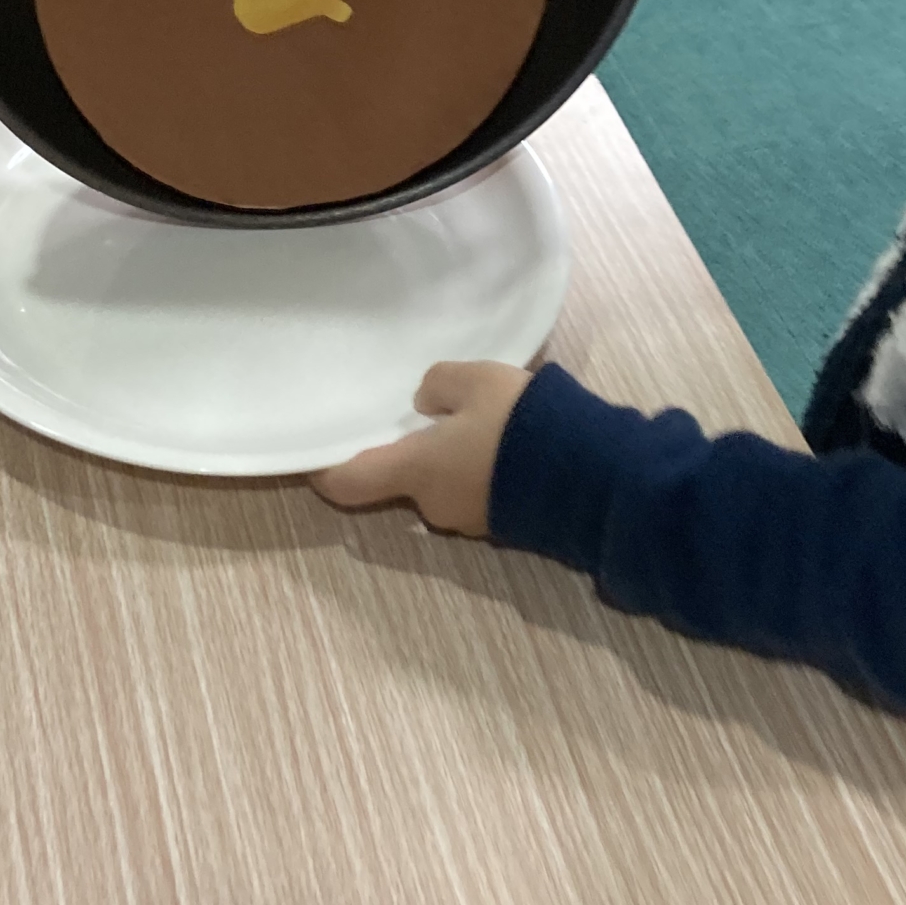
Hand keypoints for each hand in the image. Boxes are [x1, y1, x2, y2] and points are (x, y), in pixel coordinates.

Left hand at [311, 361, 529, 536]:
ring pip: (445, 483)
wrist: (589, 478)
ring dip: (452, 458)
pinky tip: (509, 442)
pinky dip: (482, 469)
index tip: (316, 455)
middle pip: (404, 478)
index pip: (348, 482)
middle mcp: (433, 505)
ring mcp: (471, 521)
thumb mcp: (477, 380)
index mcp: (415, 470)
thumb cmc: (520, 425)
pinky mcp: (505, 524)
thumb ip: (439, 384)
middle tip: (429, 413)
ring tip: (483, 420)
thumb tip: (425, 400)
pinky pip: (478, 490)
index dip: (325, 469)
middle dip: (412, 449)